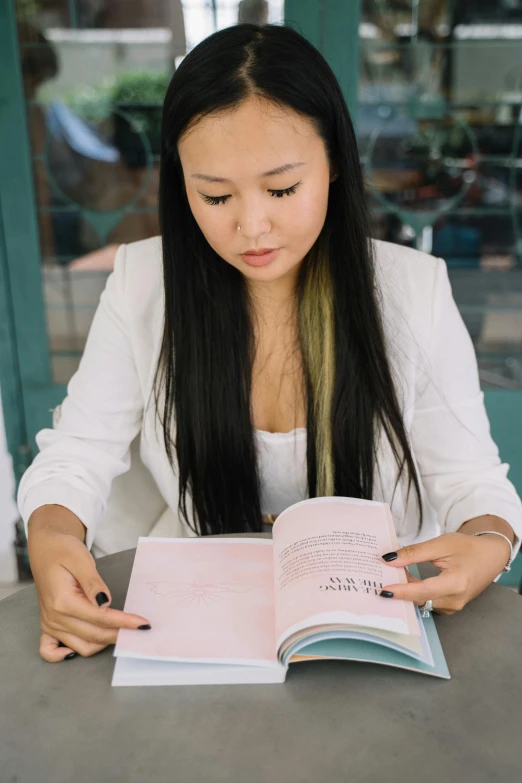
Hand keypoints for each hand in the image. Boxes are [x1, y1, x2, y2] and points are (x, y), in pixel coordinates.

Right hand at [28, 527, 151, 661]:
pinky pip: (50, 651)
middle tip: (139, 631)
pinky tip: (79, 649)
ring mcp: (50, 624)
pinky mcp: (47, 626)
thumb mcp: (80, 559)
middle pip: (94, 635)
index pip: (100, 618)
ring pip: (80, 646)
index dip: (124, 622)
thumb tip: (105, 602)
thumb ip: (93, 583)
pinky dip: (64, 656)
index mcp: (62, 601)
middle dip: (119, 634)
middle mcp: (54, 617)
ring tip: (120, 633)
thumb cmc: (63, 551)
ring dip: (102, 644)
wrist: (46, 549)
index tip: (143, 624)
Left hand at [379, 531, 511, 614]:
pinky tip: (405, 580)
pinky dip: (415, 592)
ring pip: (422, 601)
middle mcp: (455, 600)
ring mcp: (453, 606)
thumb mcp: (441, 544)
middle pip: (420, 599)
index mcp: (456, 583)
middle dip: (399, 588)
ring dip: (406, 590)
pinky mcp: (450, 606)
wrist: (490, 556)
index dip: (402, 591)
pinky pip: (427, 602)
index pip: (423, 591)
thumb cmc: (468, 548)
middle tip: (378, 577)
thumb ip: (414, 553)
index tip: (383, 590)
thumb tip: (389, 560)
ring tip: (389, 575)